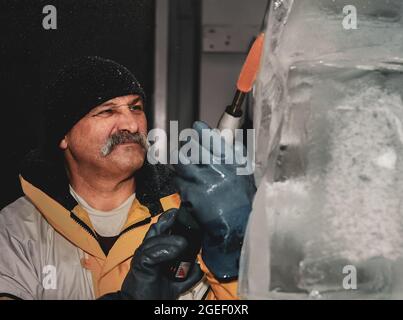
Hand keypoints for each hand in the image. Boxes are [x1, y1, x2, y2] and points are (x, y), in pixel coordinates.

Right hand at [99, 209, 202, 299]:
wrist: (140, 306)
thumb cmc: (153, 295)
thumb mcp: (176, 284)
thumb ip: (187, 276)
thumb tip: (199, 267)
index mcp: (153, 254)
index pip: (160, 233)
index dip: (168, 222)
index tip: (180, 215)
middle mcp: (146, 252)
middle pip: (155, 231)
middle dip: (166, 221)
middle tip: (177, 214)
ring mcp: (141, 258)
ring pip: (155, 241)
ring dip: (170, 239)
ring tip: (184, 241)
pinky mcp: (139, 265)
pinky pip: (152, 254)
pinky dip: (165, 250)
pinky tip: (177, 248)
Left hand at [173, 121, 255, 280]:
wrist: (237, 228)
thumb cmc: (244, 204)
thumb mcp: (246, 177)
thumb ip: (237, 159)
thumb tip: (228, 142)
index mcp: (232, 163)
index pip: (214, 140)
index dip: (203, 131)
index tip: (197, 126)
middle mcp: (217, 169)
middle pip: (194, 148)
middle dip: (188, 145)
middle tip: (186, 145)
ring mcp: (204, 181)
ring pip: (183, 163)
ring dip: (181, 163)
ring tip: (183, 166)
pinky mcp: (193, 194)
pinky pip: (180, 182)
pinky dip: (180, 182)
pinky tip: (185, 185)